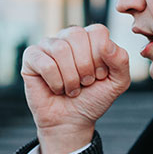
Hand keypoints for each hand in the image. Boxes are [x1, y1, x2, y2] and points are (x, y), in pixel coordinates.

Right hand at [21, 24, 130, 153]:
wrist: (71, 121)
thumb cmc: (93, 98)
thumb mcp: (117, 83)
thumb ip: (121, 60)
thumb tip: (106, 43)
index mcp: (90, 38)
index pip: (98, 31)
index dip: (101, 56)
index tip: (100, 75)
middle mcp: (68, 36)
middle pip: (77, 35)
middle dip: (85, 67)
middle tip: (85, 82)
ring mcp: (48, 45)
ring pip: (60, 49)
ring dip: (70, 77)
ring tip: (72, 88)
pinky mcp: (31, 57)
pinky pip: (45, 63)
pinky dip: (55, 82)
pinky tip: (57, 88)